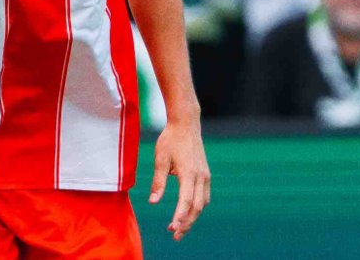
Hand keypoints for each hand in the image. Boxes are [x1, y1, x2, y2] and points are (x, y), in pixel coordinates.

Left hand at [149, 118, 210, 240]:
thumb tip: (153, 202)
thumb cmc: (170, 140)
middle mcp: (200, 176)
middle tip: (175, 235)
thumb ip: (158, 182)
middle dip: (187, 223)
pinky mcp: (205, 174)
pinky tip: (187, 212)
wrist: (186, 124)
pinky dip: (197, 207)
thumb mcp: (160, 159)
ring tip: (180, 227)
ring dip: (192, 217)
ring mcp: (205, 175)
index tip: (173, 228)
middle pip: (196, 207)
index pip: (186, 202)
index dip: (180, 217)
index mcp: (188, 173)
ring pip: (202, 203)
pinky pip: (204, 196)